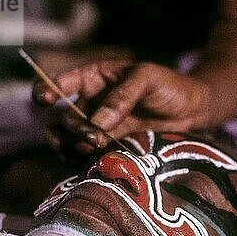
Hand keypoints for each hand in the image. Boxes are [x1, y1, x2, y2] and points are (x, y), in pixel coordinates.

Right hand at [33, 60, 210, 154]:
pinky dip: (82, 157)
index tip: (44, 100)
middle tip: (95, 137)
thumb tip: (97, 123)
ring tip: (92, 147)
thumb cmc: (170, 86)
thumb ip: (122, 97)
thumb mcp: (147, 79)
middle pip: (65, 116)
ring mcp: (99, 123)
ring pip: (70, 136)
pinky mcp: (110, 142)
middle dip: (74, 127)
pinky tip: (90, 159)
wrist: (193, 110)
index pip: (62, 81)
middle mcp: (92, 100)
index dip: (45, 89)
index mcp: (95, 76)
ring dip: (73, 144)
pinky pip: (86, 151)